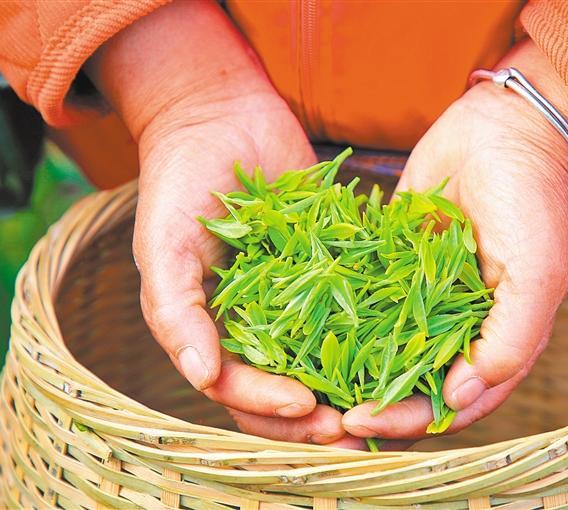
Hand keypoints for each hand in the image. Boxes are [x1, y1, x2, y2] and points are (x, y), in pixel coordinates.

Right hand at [85, 0, 347, 444]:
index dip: (268, 405)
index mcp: (210, 327)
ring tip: (386, 405)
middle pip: (283, 387)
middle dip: (315, 416)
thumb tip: (201, 377)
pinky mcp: (328, 266)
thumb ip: (175, 311)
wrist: (221, 115)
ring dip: (350, 385)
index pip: (237, 386)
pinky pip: (351, 305)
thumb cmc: (178, 180)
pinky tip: (404, 344)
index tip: (308, 408)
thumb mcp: (163, 245)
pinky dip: (374, 329)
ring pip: (322, 357)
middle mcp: (253, 321)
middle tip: (354, 431)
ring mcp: (292, 296)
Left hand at [342, 40, 567, 440]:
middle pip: (411, 382)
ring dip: (351, 368)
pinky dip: (340, 313)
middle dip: (373, 402)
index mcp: (496, 339)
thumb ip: (510, 341)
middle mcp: (457, 325)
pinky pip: (366, 296)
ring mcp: (423, 294)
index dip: (409, 419)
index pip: (451, 402)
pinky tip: (302, 326)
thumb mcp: (536, 276)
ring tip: (307, 383)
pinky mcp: (395, 261)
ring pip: (383, 346)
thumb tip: (460, 398)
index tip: (362, 421)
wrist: (507, 127)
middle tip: (327, 412)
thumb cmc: (533, 202)